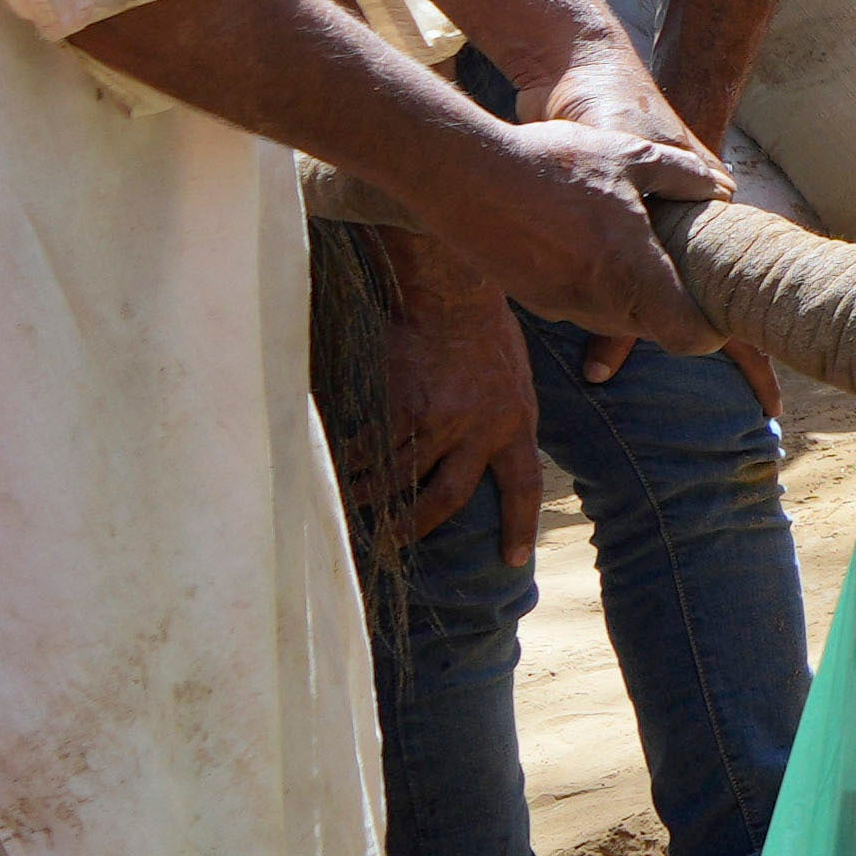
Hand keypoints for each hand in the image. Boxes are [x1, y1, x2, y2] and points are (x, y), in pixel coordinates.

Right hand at [351, 284, 538, 553]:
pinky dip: (352, 462)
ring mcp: (436, 421)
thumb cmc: (485, 329)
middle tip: (392, 544)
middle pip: (446, 499)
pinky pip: (371, 447)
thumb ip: (503, 417)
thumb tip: (494, 447)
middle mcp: (477, 430)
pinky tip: (333, 469)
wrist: (451, 294)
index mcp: (514, 424)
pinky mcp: (399, 405)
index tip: (514, 561)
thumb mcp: (515, 378)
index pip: (523, 487)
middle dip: (416, 527)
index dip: (519, 526)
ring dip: (370, 498)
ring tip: (346, 508)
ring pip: (398, 478)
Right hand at [446, 115, 721, 360]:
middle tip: (677, 270)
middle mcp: (597, 299)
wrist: (465, 173)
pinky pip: (576, 308)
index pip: (686, 335)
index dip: (709, 333)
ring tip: (626, 252)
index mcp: (631, 270)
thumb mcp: (626, 153)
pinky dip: (590, 290)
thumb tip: (718, 188)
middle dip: (669, 307)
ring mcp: (559, 305)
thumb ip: (680, 174)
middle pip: (652, 329)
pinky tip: (582, 248)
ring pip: (612, 320)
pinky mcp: (530, 300)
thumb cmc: (552, 160)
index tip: (716, 313)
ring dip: (627, 298)